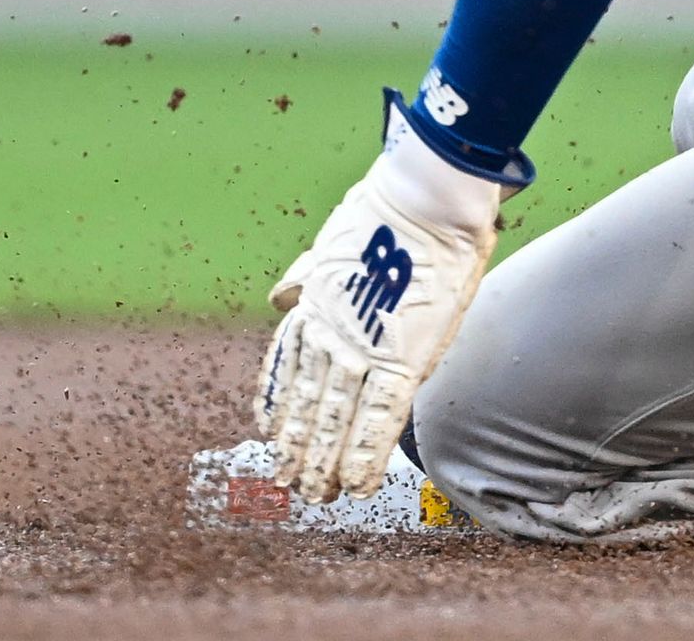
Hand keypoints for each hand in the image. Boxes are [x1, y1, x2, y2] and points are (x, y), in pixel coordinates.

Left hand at [257, 110, 505, 500]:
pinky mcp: (402, 359)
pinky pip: (380, 417)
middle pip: (310, 403)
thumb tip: (279, 295)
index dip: (278, 405)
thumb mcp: (331, 242)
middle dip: (300, 447)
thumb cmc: (388, 209)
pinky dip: (366, 453)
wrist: (423, 199)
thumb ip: (306, 275)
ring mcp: (362, 349)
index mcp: (315, 307)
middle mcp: (331, 334)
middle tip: (291, 483)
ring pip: (337, 418)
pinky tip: (355, 484)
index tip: (269, 433)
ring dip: (327, 461)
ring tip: (318, 495)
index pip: (288, 368)